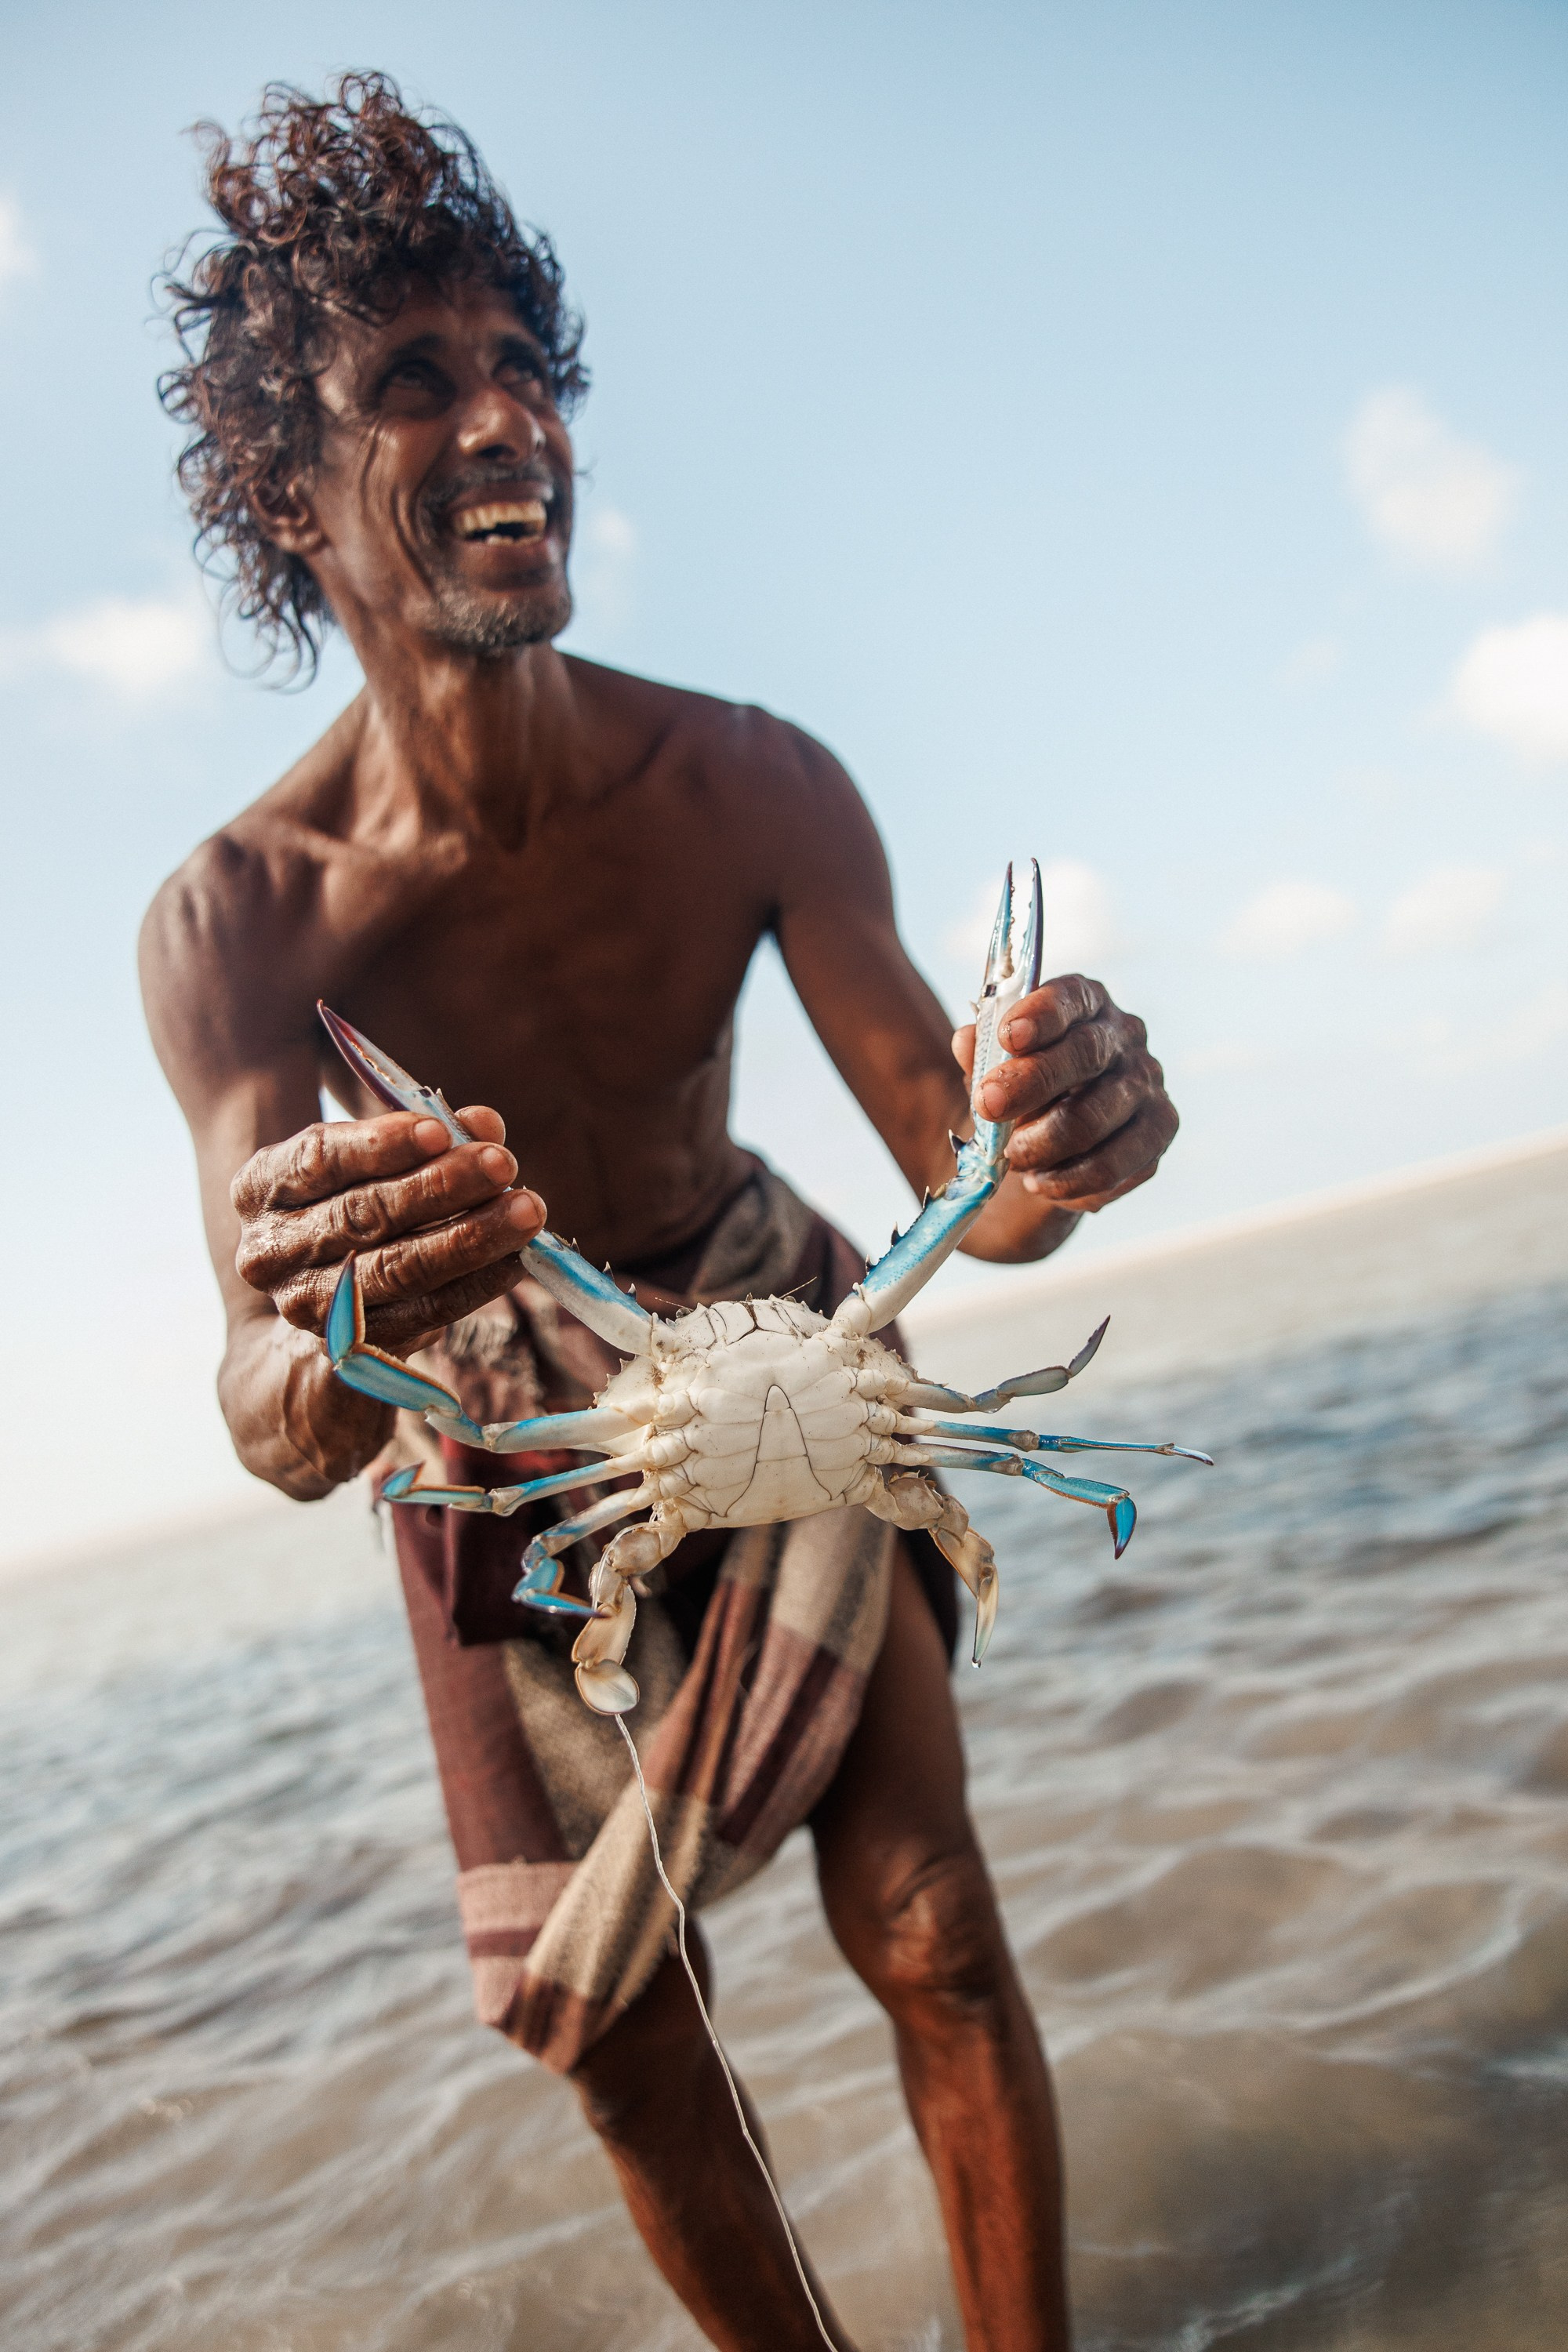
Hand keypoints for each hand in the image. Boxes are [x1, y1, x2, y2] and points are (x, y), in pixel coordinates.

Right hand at [232, 1107, 546, 1354]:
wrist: (312, 1313)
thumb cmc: (348, 1209)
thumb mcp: (367, 1165)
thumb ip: (423, 1139)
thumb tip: (484, 1124)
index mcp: (261, 1188)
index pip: (319, 1159)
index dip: (381, 1145)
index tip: (440, 1130)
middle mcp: (270, 1251)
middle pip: (363, 1215)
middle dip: (441, 1187)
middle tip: (504, 1164)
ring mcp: (306, 1306)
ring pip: (396, 1268)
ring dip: (469, 1238)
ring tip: (526, 1211)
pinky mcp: (350, 1350)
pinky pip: (422, 1315)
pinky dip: (475, 1286)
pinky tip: (514, 1262)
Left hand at [953, 976, 1177, 1210]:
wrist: (1052, 1143)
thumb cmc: (1023, 1090)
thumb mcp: (993, 1067)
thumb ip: (981, 1053)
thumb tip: (967, 1042)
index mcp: (1086, 1003)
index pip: (1071, 998)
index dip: (1041, 1015)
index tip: (1007, 1037)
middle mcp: (1125, 1036)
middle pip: (1085, 1054)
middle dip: (1030, 1083)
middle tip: (989, 1106)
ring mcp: (1147, 1084)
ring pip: (1094, 1117)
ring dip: (1041, 1143)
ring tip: (1011, 1156)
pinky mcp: (1158, 1132)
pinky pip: (1112, 1165)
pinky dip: (1068, 1180)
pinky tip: (1040, 1181)